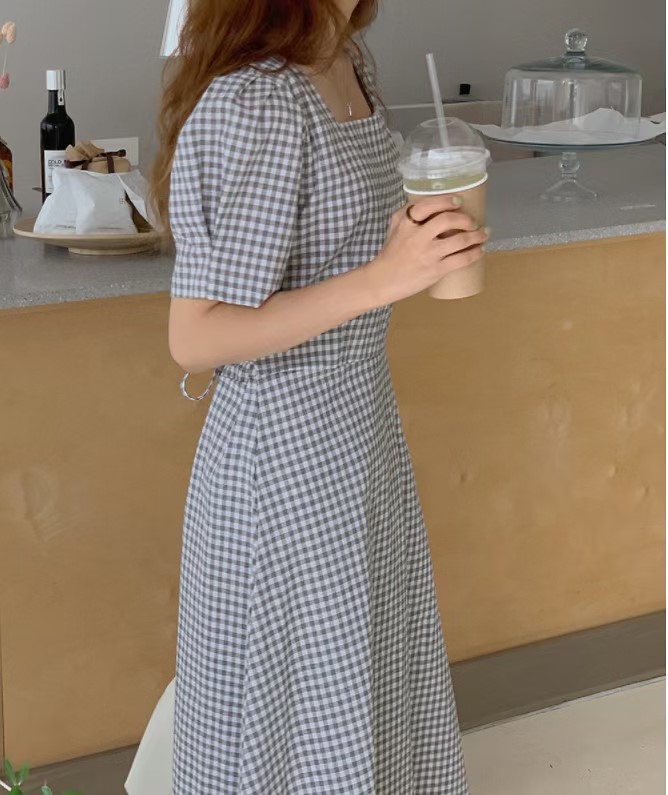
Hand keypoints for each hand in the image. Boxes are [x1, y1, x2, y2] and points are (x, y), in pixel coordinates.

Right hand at [365, 196, 488, 304]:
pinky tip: (480, 250)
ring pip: (459, 240)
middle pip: (447, 220)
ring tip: (483, 234)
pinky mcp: (435, 270)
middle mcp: (417, 236)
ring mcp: (428, 254)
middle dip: (465, 219)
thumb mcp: (395, 227)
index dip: (446, 201)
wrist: (383, 280)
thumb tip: (435, 203)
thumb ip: (410, 214)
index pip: (427, 205)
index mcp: (405, 223)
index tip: (458, 202)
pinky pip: (461, 260)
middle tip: (473, 222)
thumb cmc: (391, 253)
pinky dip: (475, 253)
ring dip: (477, 236)